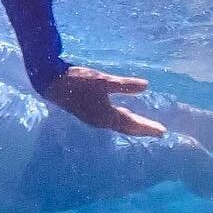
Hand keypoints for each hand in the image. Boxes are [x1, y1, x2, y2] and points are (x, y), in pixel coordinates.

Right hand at [46, 66, 165, 136]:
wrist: (50, 82)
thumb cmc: (78, 80)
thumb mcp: (103, 80)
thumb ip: (125, 85)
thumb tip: (146, 86)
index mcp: (105, 116)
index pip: (132, 125)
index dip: (148, 127)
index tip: (163, 131)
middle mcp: (101, 121)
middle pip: (127, 127)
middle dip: (143, 128)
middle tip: (159, 131)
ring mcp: (93, 117)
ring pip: (119, 123)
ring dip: (132, 124)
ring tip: (144, 125)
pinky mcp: (89, 111)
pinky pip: (111, 118)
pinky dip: (122, 118)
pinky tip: (123, 113)